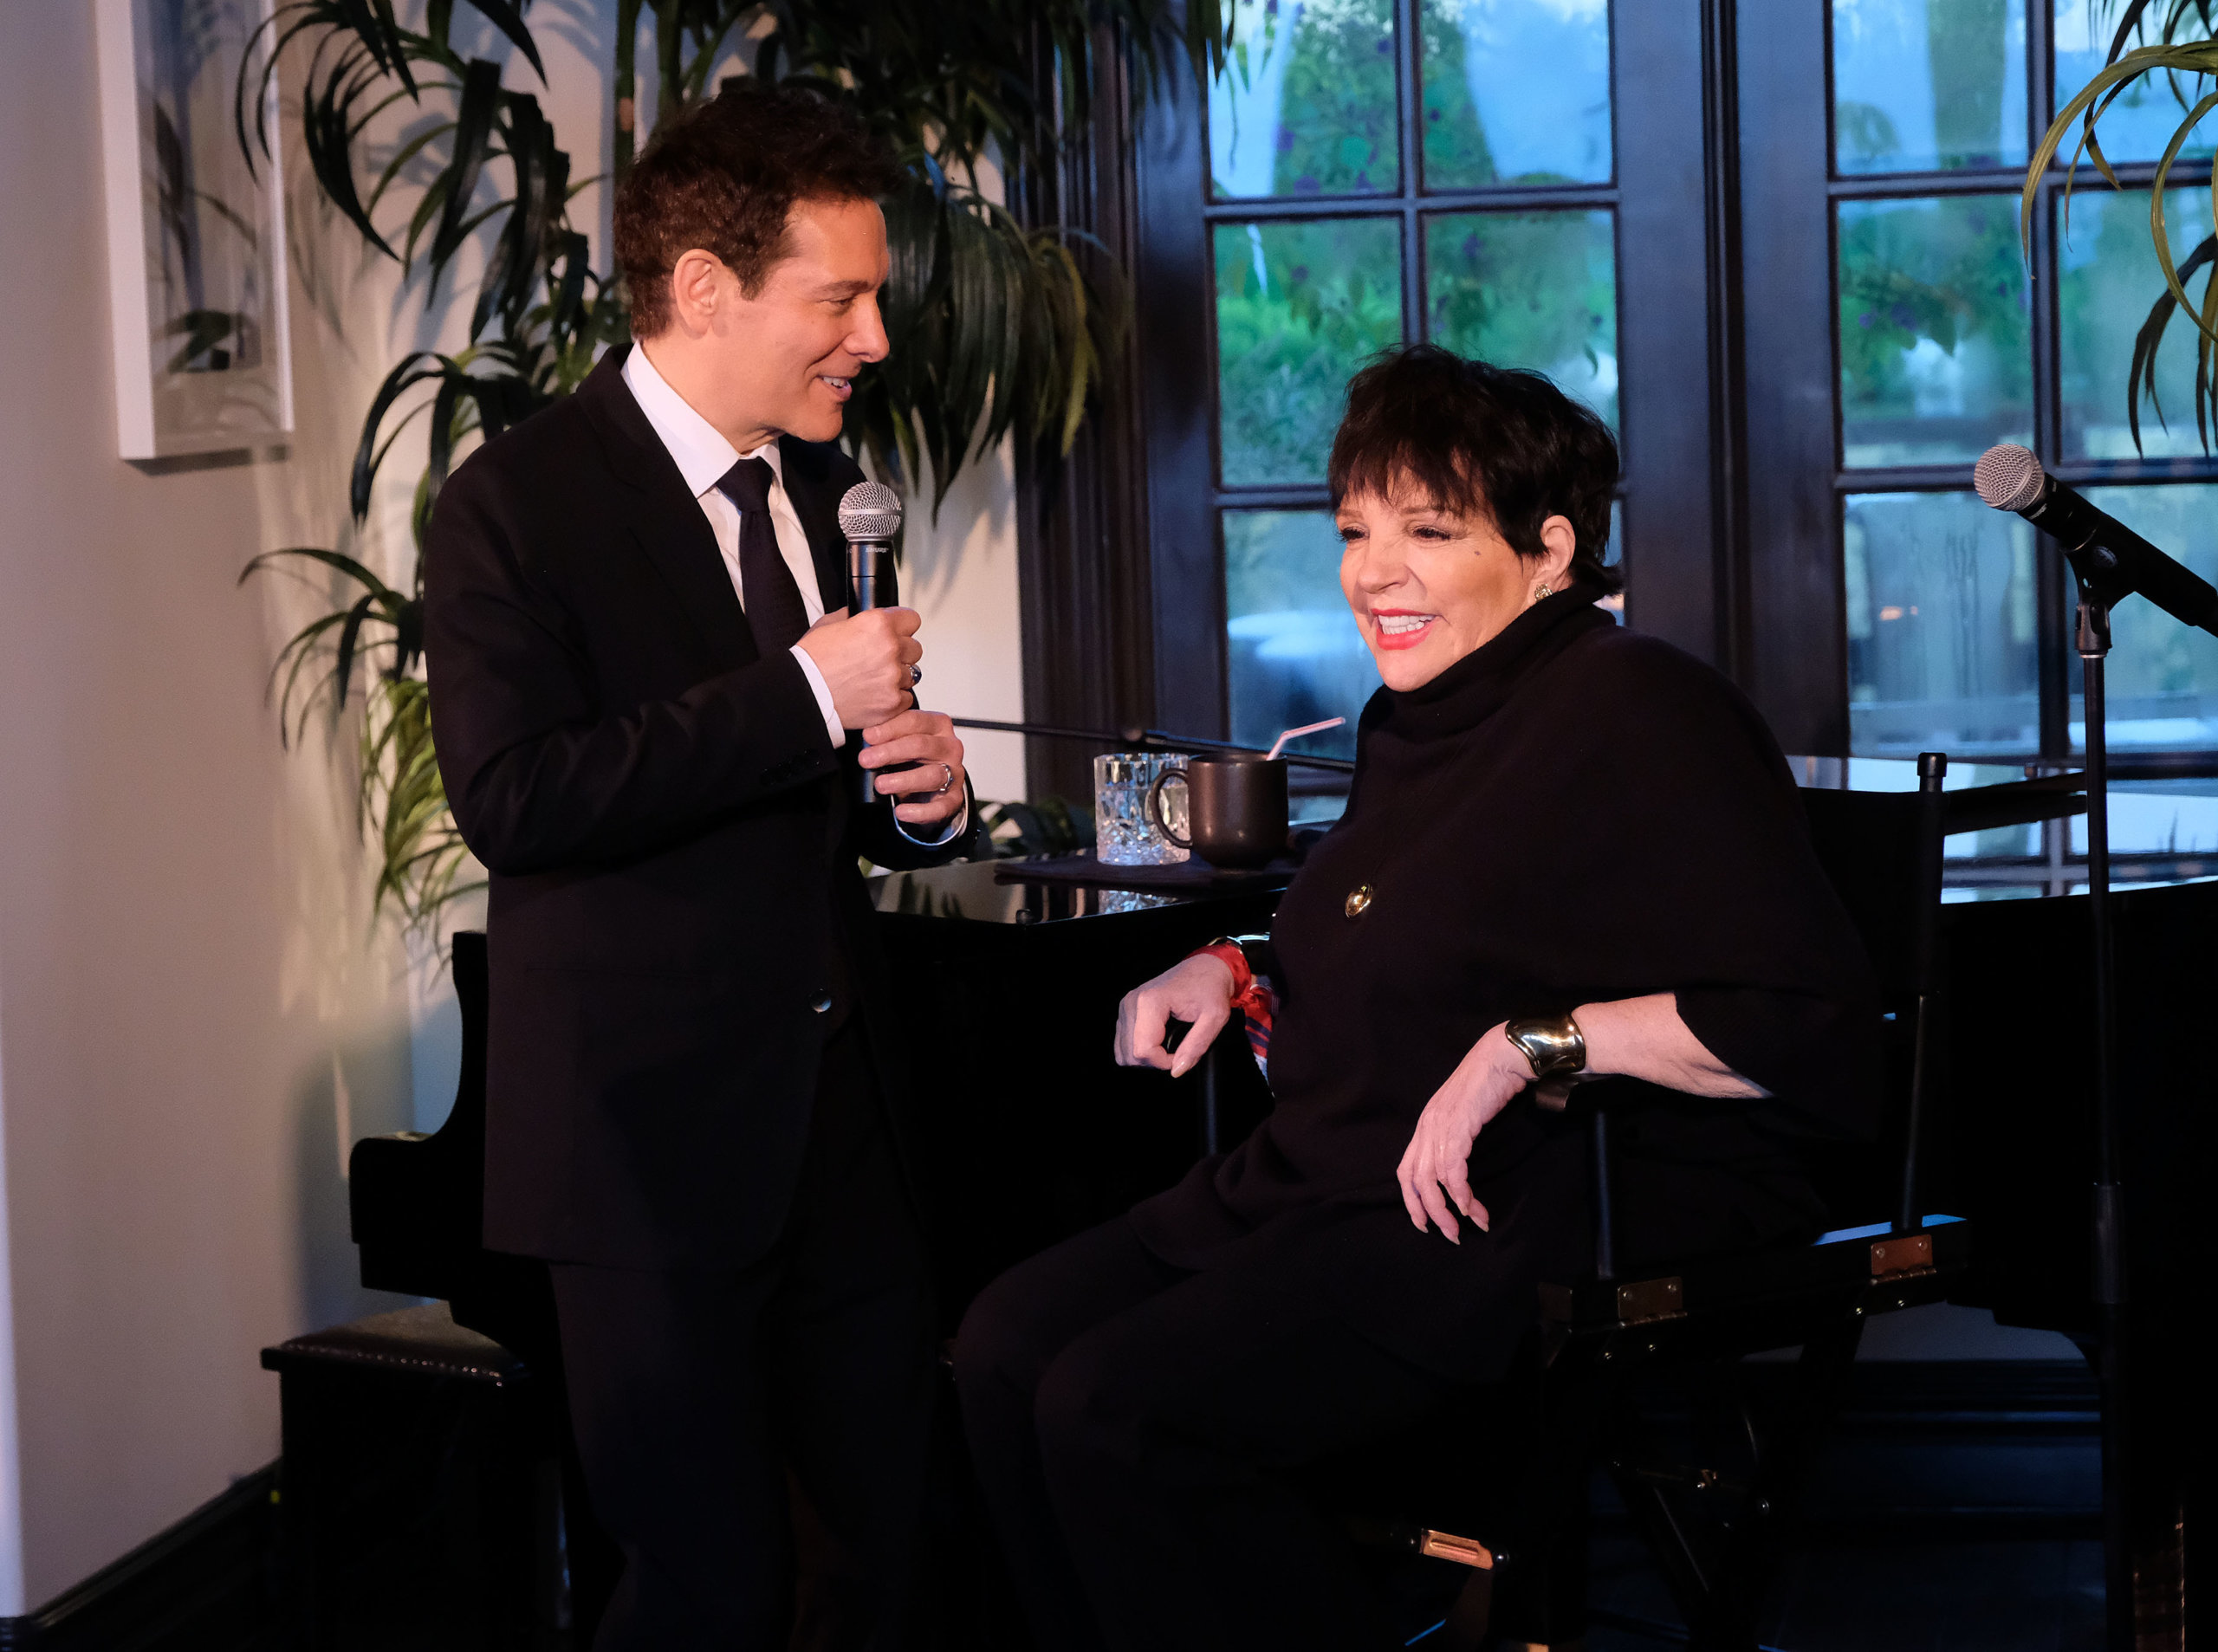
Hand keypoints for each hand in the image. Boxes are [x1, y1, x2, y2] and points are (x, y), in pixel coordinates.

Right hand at [795, 605, 920, 730]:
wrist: (802, 694)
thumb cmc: (810, 662)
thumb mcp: (828, 624)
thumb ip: (854, 617)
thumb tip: (864, 615)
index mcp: (878, 624)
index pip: (912, 620)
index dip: (902, 627)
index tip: (896, 633)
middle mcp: (890, 649)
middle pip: (915, 648)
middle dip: (900, 653)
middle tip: (878, 660)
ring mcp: (893, 678)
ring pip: (911, 674)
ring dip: (896, 676)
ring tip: (872, 679)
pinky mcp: (892, 703)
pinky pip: (906, 698)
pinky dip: (893, 698)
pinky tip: (874, 695)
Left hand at [859, 709, 966, 826]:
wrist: (932, 783)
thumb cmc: (914, 756)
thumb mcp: (900, 738)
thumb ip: (887, 733)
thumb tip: (867, 736)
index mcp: (938, 725)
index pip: (914, 721)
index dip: (889, 728)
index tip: (868, 736)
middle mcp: (949, 747)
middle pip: (921, 745)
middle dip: (891, 752)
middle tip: (867, 760)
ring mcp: (954, 773)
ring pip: (932, 775)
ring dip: (903, 781)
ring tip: (881, 785)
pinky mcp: (954, 798)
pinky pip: (940, 807)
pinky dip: (920, 811)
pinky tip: (901, 811)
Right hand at [1114, 953, 1235, 1078]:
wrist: (1205, 968)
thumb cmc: (1210, 988)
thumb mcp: (1214, 1018)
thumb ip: (1196, 1047)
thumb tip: (1176, 1071)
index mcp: (1151, 1001)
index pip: (1144, 1051)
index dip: (1165, 1062)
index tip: (1182, 1054)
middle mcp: (1132, 1002)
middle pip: (1131, 1055)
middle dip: (1156, 1061)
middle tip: (1178, 1050)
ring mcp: (1126, 1006)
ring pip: (1123, 1053)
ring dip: (1147, 1057)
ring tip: (1169, 1045)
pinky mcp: (1126, 1010)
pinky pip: (1123, 1044)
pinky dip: (1140, 1050)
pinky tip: (1158, 1041)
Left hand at [1396, 1023, 1532, 1243]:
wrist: (1503, 1057)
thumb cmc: (1489, 1084)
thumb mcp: (1465, 1113)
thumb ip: (1457, 1134)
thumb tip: (1459, 1166)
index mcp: (1426, 1124)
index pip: (1406, 1169)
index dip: (1411, 1199)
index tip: (1424, 1221)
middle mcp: (1427, 1127)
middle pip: (1414, 1180)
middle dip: (1428, 1212)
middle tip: (1448, 1233)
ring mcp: (1440, 1126)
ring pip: (1433, 1181)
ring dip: (1448, 1210)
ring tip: (1465, 1228)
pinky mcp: (1458, 1128)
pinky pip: (1453, 1171)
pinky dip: (1461, 1194)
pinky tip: (1472, 1208)